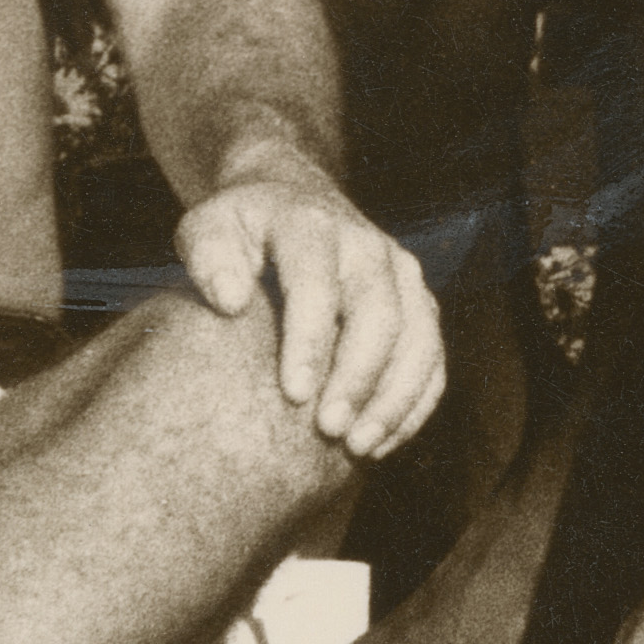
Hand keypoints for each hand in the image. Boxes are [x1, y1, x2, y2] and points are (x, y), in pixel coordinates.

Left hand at [179, 166, 446, 459]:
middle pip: (380, 312)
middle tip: (329, 431)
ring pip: (419, 335)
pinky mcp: (419, 301)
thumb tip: (230, 302)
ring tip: (359, 447)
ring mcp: (401, 273)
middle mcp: (368, 245)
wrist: (292, 196)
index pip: (318, 282)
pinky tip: (383, 443)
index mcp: (312, 224)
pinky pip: (433, 355)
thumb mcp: (210, 226)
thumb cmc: (243, 228)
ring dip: (394, 396)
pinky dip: (415, 402)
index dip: (310, 340)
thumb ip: (211, 258)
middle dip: (358, 377)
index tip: (293, 395)